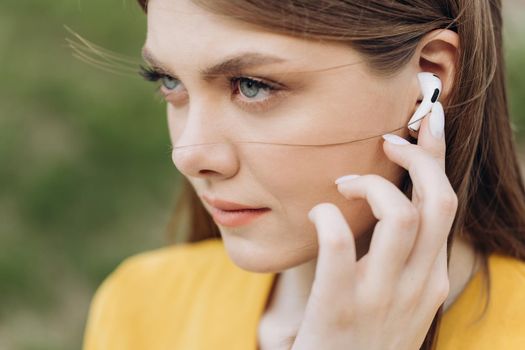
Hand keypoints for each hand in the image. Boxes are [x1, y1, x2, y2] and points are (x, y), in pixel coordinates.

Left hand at [292, 102, 456, 349]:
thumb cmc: (360, 337)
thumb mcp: (396, 299)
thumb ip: (399, 259)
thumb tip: (387, 207)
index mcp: (432, 278)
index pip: (446, 205)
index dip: (437, 156)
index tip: (426, 119)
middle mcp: (418, 285)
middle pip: (437, 201)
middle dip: (418, 156)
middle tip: (387, 137)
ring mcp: (382, 298)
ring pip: (400, 216)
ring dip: (371, 185)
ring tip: (342, 183)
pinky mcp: (339, 309)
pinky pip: (338, 245)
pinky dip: (327, 217)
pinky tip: (316, 214)